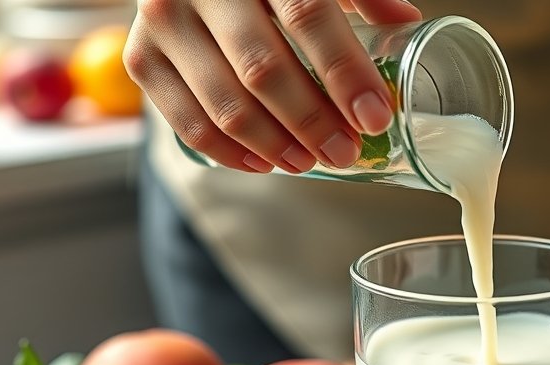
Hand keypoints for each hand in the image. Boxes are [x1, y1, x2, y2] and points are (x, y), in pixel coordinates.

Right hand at [124, 0, 420, 173]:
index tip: (375, 117)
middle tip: (347, 152)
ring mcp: (163, 21)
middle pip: (263, 69)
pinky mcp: (142, 57)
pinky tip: (265, 164)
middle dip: (313, 122)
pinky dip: (230, 153)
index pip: (307, 15)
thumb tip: (406, 24)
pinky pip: (186, 124)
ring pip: (225, 105)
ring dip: (276, 146)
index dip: (344, 71)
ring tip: (311, 163)